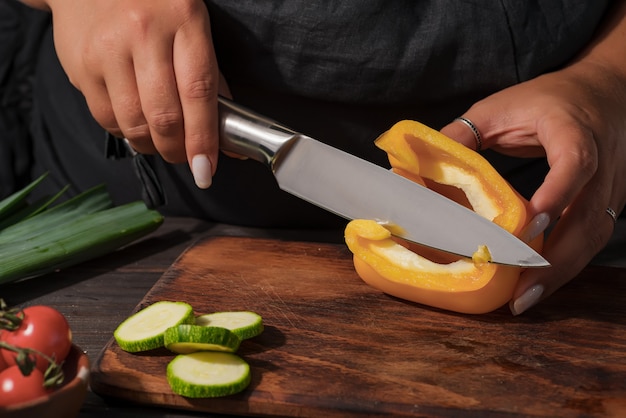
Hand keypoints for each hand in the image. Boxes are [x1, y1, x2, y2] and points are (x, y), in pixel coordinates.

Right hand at [47, 0, 226, 187]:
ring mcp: (107, 50)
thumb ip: (211, 80)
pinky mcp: (81, 66)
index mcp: (183, 20)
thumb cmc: (155, 7)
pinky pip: (106, 118)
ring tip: (163, 144)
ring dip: (152, 147)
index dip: (204, 138)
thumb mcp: (193, 28)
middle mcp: (142, 34)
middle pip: (164, 116)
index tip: (208, 167)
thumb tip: (229, 139)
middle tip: (187, 159)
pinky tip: (136, 126)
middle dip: (178, 150)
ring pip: (133, 124)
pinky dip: (126, 134)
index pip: (198, 92)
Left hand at [440, 61, 625, 313]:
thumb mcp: (498, 108)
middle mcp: (601, 160)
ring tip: (525, 299)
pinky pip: (591, 238)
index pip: (574, 162)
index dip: (557, 192)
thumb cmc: (545, 99)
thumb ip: (460, 135)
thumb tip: (410, 166)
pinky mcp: (610, 201)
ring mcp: (611, 184)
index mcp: (572, 129)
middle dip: (555, 260)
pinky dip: (566, 263)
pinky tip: (539, 282)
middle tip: (520, 293)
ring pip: (594, 235)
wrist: (603, 92)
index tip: (531, 223)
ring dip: (561, 272)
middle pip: (588, 216)